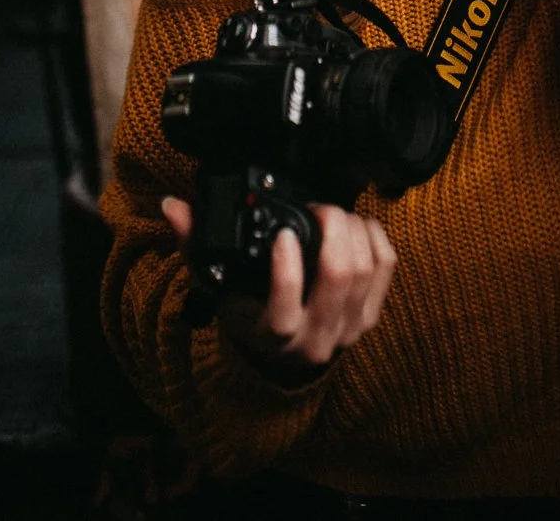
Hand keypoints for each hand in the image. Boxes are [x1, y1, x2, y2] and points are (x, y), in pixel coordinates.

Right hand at [161, 195, 396, 370]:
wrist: (284, 353)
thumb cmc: (249, 311)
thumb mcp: (219, 285)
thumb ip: (196, 244)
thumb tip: (174, 206)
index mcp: (273, 337)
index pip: (285, 313)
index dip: (288, 270)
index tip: (283, 234)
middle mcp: (315, 340)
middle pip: (338, 278)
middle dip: (333, 229)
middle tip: (318, 208)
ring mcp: (348, 330)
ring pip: (365, 269)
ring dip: (354, 230)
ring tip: (335, 214)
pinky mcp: (371, 316)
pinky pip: (386, 269)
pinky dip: (375, 237)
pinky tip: (358, 225)